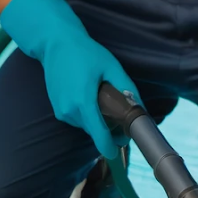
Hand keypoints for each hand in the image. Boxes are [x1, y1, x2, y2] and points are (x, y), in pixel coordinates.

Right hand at [0, 0, 141, 160]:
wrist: (55, 44)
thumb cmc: (85, 53)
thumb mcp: (111, 67)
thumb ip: (127, 89)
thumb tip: (142, 108)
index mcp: (83, 102)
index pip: (98, 135)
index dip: (110, 147)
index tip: (118, 153)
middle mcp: (70, 111)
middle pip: (96, 131)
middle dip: (109, 128)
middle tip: (123, 113)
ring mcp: (61, 112)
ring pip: (87, 126)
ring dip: (98, 120)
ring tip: (104, 98)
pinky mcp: (58, 110)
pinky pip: (78, 119)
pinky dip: (87, 114)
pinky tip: (91, 96)